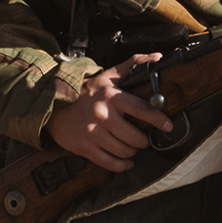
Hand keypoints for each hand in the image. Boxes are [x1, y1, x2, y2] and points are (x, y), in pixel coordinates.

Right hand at [46, 54, 171, 171]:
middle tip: (143, 138)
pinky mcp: (85, 147)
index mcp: (111, 97)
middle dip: (143, 140)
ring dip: (132, 151)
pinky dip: (121, 165)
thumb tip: (157, 57)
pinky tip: (126, 161)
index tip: (168, 125)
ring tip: (131, 146)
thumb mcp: (108, 76)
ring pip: (124, 151)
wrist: (53, 105)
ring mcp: (93, 132)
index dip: (157, 118)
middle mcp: (102, 115)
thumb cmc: (85, 92)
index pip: (140, 109)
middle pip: (134, 136)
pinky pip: (109, 162)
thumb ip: (133, 64)